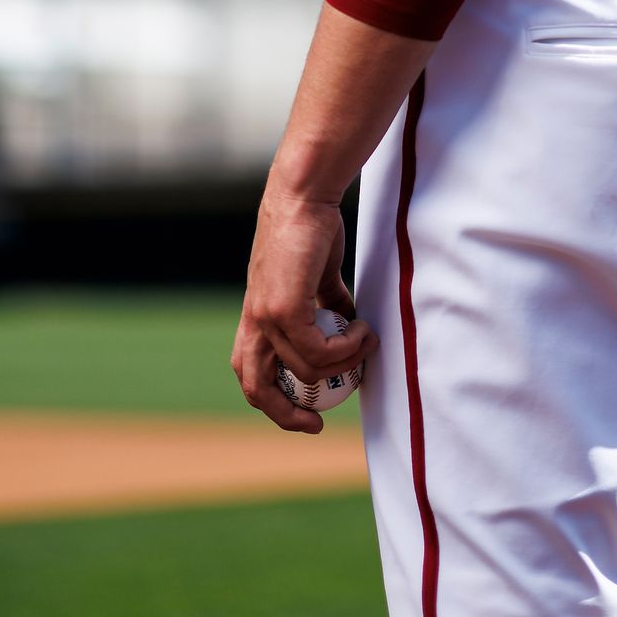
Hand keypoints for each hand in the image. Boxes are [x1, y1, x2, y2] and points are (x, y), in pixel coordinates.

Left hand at [231, 180, 377, 432]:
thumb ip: (326, 303)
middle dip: (286, 412)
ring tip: (366, 344)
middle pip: (256, 386)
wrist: (304, 197)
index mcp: (256, 315)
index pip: (250, 372)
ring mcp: (266, 315)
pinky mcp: (284, 306)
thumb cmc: (311, 229)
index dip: (273, 400)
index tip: (306, 413)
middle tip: (317, 420)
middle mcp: (254, 320)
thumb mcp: (316, 276)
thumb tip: (347, 322)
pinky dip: (346, 347)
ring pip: (304, 367)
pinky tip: (362, 331)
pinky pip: (318, 347)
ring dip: (343, 364)